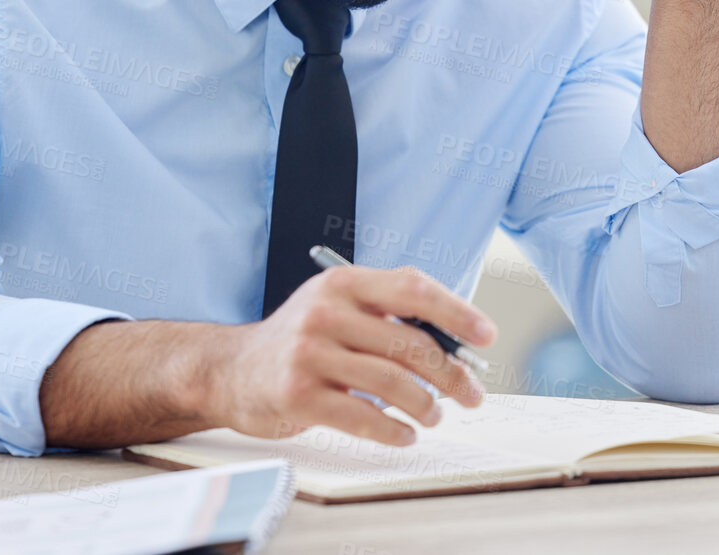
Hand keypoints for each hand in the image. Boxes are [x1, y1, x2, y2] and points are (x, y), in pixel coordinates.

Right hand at [199, 265, 495, 446]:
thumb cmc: (302, 341)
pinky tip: (405, 434)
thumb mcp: (340, 309)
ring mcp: (308, 354)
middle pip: (409, 344)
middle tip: (471, 394)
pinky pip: (363, 417)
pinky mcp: (297, 395)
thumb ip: (391, 318)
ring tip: (435, 415)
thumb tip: (459, 350)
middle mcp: (325, 312)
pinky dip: (393, 430)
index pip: (414, 288)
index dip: (457, 313)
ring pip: (392, 383)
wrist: (231, 370)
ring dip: (426, 406)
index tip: (487, 337)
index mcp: (344, 283)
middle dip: (451, 374)